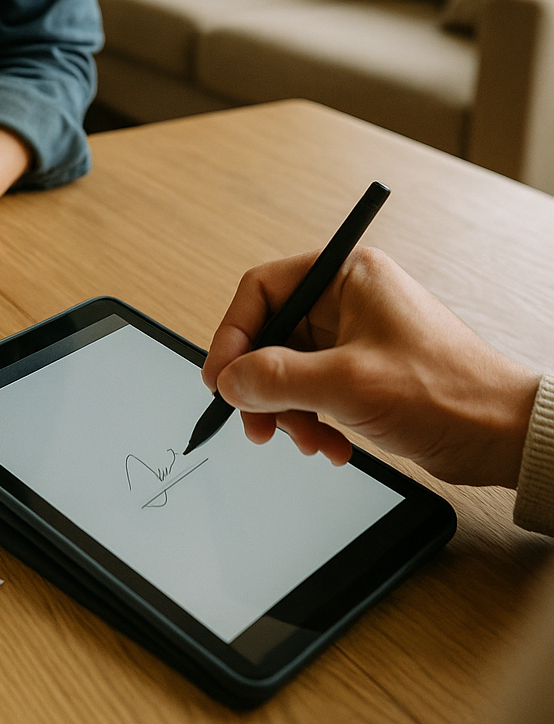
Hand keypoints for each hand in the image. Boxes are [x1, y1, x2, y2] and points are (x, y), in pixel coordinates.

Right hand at [202, 247, 540, 487]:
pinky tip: (332, 446)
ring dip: (289, 410)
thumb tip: (229, 380)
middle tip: (258, 423)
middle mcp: (349, 300)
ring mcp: (356, 337)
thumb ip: (277, 379)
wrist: (503, 436)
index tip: (220, 378)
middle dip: (262, 385)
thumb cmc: (449, 392)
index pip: (263, 289)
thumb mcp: (347, 384)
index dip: (233, 334)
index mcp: (347, 276)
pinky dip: (313, 421)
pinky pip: (314, 391)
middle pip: (272, 334)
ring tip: (307, 441)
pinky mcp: (364, 372)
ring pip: (289, 369)